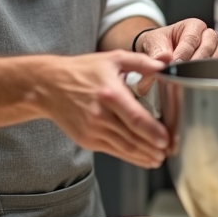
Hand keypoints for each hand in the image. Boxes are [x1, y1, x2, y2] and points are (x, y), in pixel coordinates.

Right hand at [32, 51, 168, 168]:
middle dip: (154, 148)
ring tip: (159, 158)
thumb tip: (164, 63)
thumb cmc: (81, 71)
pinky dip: (129, 157)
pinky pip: (113, 151)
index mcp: (109, 93)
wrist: (48, 86)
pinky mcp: (87, 139)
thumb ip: (140, 62)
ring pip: (124, 149)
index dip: (153, 132)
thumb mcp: (112, 59)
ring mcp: (92, 130)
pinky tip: (141, 157)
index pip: (136, 118)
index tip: (166, 139)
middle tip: (169, 150)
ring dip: (144, 156)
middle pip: (132, 138)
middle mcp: (100, 114)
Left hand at [133, 18, 217, 95]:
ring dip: (205, 68)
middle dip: (196, 60)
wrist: (161, 51)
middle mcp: (207, 35)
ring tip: (190, 76)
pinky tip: (199, 79)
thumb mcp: (153, 43)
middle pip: (209, 46)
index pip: (192, 38)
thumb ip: (157, 51)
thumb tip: (163, 58)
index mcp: (193, 26)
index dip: (184, 52)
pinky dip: (212, 74)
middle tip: (183, 71)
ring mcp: (215, 48)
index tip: (175, 63)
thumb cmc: (160, 43)